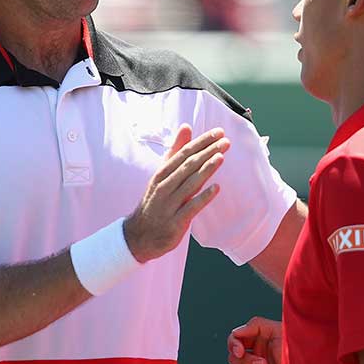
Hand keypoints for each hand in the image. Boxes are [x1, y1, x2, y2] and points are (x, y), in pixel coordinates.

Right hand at [124, 125, 228, 261]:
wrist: (139, 236)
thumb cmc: (155, 201)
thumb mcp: (162, 174)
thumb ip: (175, 151)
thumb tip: (186, 127)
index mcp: (161, 174)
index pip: (183, 153)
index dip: (201, 142)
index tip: (218, 132)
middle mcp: (164, 187)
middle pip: (188, 166)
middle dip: (207, 152)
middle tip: (225, 141)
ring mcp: (169, 205)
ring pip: (189, 184)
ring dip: (206, 170)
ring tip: (221, 157)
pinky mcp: (175, 222)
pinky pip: (191, 207)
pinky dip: (203, 197)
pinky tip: (216, 188)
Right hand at [227, 317, 281, 363]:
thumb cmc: (299, 354)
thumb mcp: (279, 332)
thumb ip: (256, 325)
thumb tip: (236, 332)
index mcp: (259, 342)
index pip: (234, 339)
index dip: (233, 344)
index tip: (240, 350)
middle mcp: (254, 358)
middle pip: (232, 357)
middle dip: (246, 361)